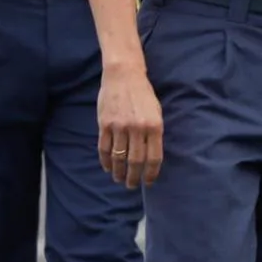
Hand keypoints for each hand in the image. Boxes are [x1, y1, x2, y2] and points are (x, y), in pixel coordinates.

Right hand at [97, 65, 163, 189]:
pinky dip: (106, 161)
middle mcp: (138, 128)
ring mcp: (120, 127)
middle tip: (133, 185)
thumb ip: (154, 132)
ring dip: (119, 172)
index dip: (151, 173)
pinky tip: (108, 168)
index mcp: (155, 125)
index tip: (149, 182)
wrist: (124, 76)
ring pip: (118, 158)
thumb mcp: (157, 112)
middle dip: (134, 177)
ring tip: (120, 179)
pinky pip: (104, 148)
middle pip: (135, 161)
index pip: (154, 157)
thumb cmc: (144, 94)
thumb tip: (152, 156)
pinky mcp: (104, 124)